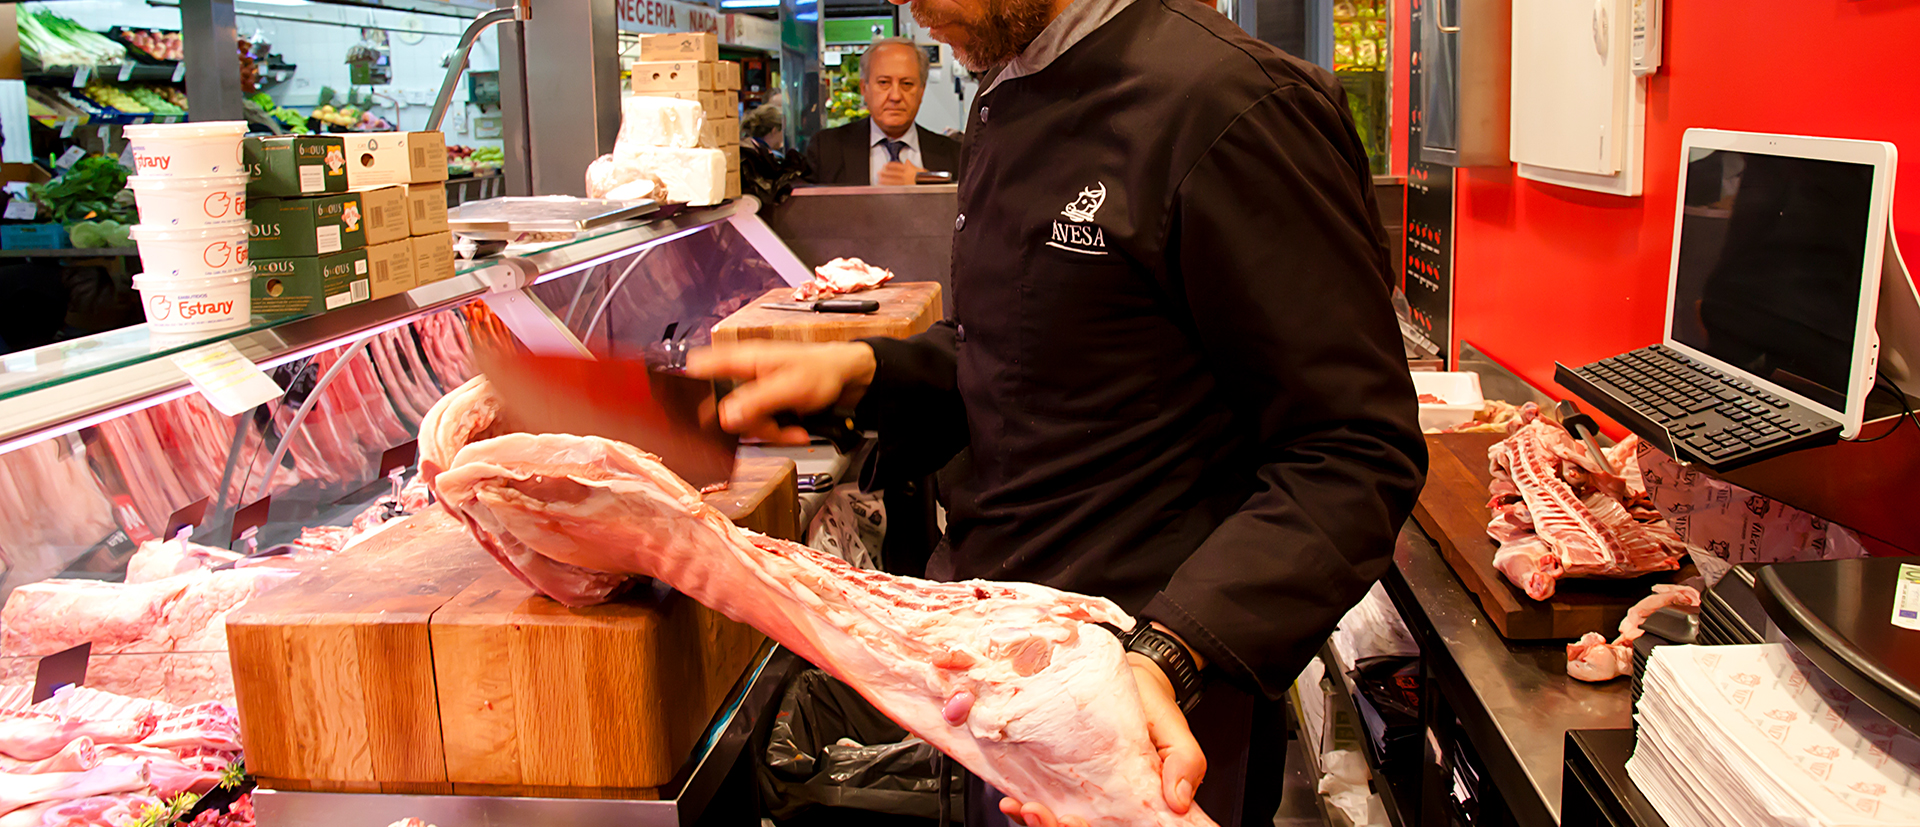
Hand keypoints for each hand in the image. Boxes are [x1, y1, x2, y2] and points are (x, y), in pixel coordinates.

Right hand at [683, 341, 876, 443]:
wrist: (850, 379)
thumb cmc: (823, 369)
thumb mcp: (789, 388)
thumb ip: (755, 402)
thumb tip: (724, 417)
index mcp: (744, 359)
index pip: (700, 365)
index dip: (687, 385)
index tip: (687, 409)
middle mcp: (745, 374)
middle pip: (723, 407)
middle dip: (747, 424)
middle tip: (767, 427)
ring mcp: (757, 392)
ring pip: (744, 423)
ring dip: (769, 433)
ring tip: (792, 431)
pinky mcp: (768, 406)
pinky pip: (762, 428)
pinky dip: (779, 434)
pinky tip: (796, 431)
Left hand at [876, 160, 923, 185]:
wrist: (931, 185)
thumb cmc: (926, 178)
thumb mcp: (921, 169)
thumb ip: (912, 165)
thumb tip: (907, 162)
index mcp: (909, 169)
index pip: (897, 166)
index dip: (890, 165)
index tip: (885, 165)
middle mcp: (907, 175)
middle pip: (893, 172)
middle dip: (885, 172)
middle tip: (879, 172)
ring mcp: (906, 182)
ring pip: (893, 180)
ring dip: (885, 179)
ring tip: (879, 179)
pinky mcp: (906, 188)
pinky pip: (896, 187)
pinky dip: (890, 186)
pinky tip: (885, 187)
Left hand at [995, 652, 1206, 826]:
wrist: (1135, 674)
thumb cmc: (1155, 707)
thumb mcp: (1177, 733)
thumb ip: (1185, 764)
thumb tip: (1180, 801)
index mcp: (1134, 800)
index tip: (1073, 822)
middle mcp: (1103, 801)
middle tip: (1046, 815)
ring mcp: (1076, 787)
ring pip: (1053, 821)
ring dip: (1035, 822)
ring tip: (1025, 808)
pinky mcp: (1055, 769)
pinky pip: (1036, 794)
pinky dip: (1021, 804)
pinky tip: (1012, 799)